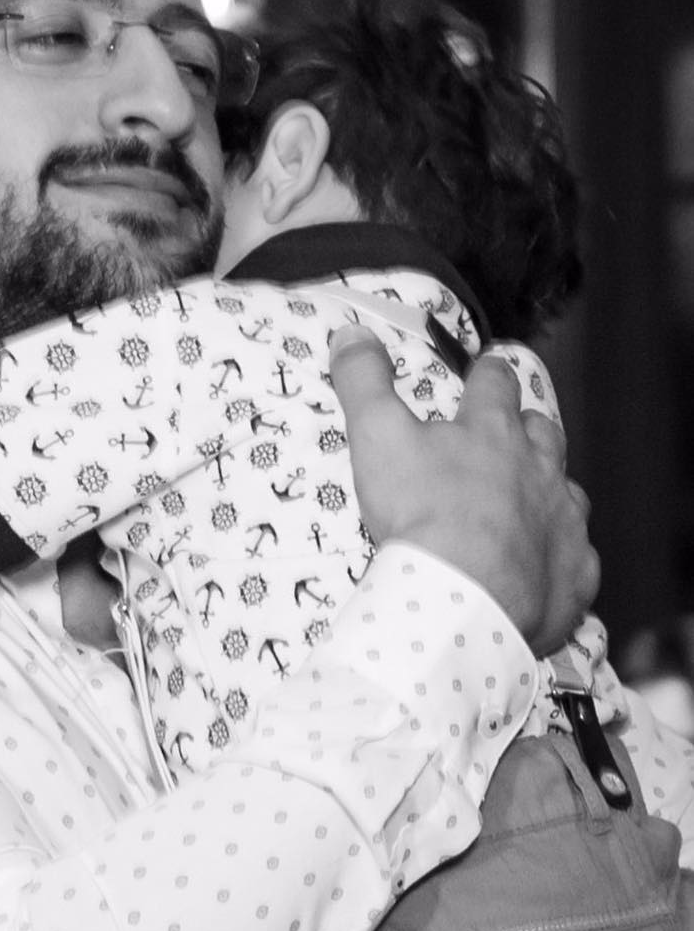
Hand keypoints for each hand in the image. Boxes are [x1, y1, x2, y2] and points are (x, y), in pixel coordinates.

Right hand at [329, 326, 598, 655]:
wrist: (461, 597)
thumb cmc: (419, 512)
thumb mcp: (376, 436)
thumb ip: (364, 382)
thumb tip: (353, 334)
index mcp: (492, 431)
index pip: (495, 385)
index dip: (488, 374)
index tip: (486, 370)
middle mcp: (538, 468)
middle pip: (542, 434)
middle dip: (528, 429)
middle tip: (513, 434)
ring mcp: (562, 522)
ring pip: (568, 493)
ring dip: (550, 491)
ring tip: (532, 501)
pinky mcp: (574, 574)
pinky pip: (578, 560)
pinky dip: (562, 558)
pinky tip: (547, 568)